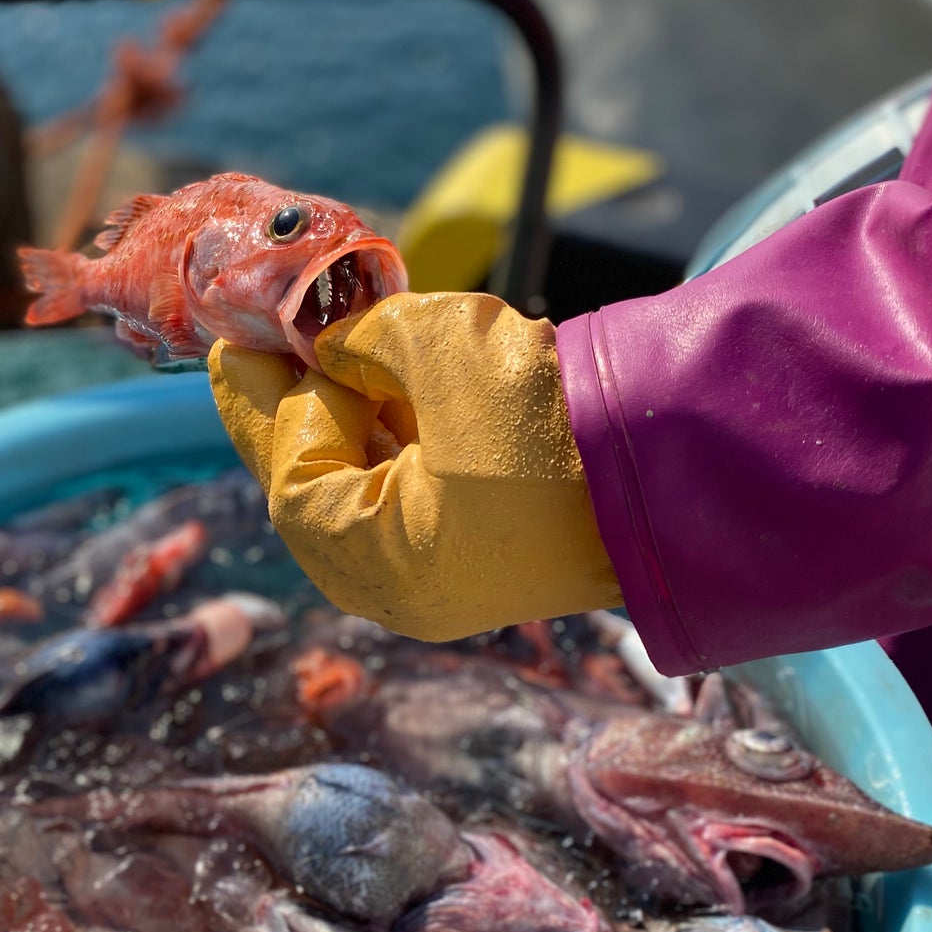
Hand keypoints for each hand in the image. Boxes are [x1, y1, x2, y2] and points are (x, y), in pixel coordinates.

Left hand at [207, 291, 620, 640]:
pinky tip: (376, 394)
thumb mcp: (439, 347)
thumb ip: (362, 340)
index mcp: (381, 564)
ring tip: (312, 357)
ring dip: (338, 428)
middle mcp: (402, 592)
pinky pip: (407, 504)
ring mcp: (444, 584)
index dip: (281, 405)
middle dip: (286, 419)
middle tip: (244, 351)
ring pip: (360, 499)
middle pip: (314, 498)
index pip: (295, 480)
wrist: (686, 461)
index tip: (268, 340)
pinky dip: (385, 449)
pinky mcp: (481, 559)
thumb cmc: (555, 414)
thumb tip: (329, 343)